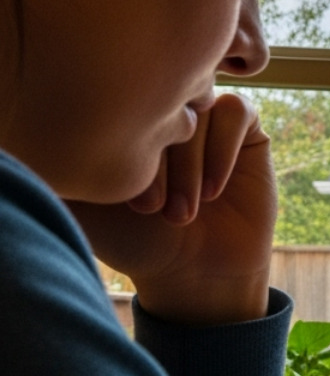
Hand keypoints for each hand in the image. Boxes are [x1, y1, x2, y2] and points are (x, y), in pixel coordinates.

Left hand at [69, 93, 277, 324]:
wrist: (198, 271)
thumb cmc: (138, 241)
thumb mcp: (87, 204)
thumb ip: (65, 163)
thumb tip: (36, 126)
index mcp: (123, 119)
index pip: (121, 105)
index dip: (127, 153)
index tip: (130, 206)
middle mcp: (165, 113)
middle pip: (161, 105)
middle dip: (159, 163)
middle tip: (154, 209)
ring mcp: (206, 117)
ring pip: (198, 110)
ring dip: (190, 164)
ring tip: (184, 211)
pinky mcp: (247, 128)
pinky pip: (235, 110)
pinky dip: (222, 151)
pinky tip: (214, 190)